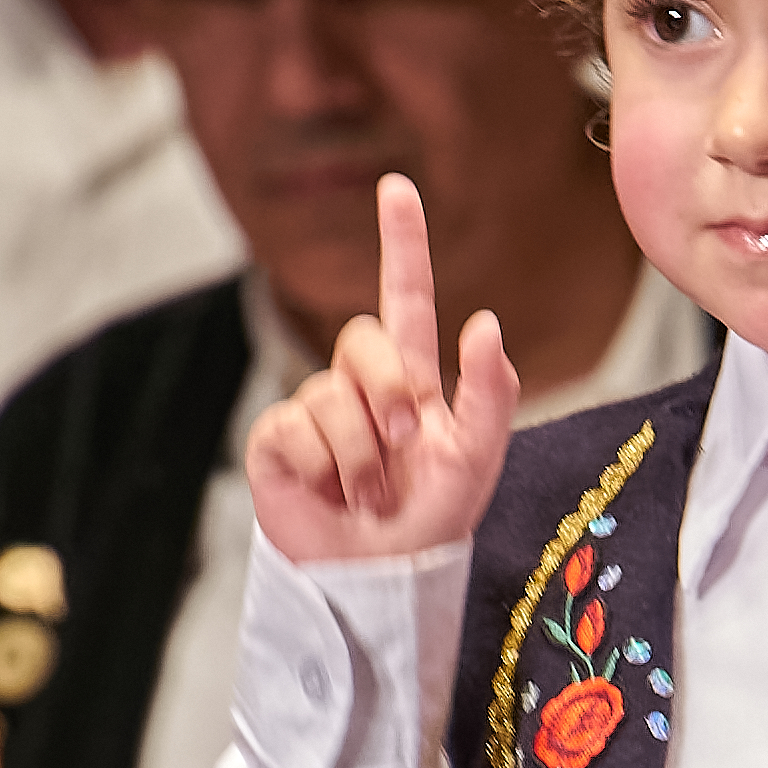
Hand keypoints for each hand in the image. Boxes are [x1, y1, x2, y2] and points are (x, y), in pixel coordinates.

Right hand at [244, 172, 516, 563]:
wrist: (377, 579)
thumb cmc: (430, 522)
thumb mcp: (478, 457)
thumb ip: (491, 391)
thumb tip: (484, 321)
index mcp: (411, 378)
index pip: (403, 295)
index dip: (401, 241)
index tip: (396, 188)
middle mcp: (359, 385)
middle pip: (361, 339)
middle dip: (388, 392)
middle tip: (403, 445)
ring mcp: (314, 410)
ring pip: (331, 396)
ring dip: (362, 456)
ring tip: (369, 496)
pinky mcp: (276, 442)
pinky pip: (295, 428)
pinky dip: (322, 468)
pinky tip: (330, 494)